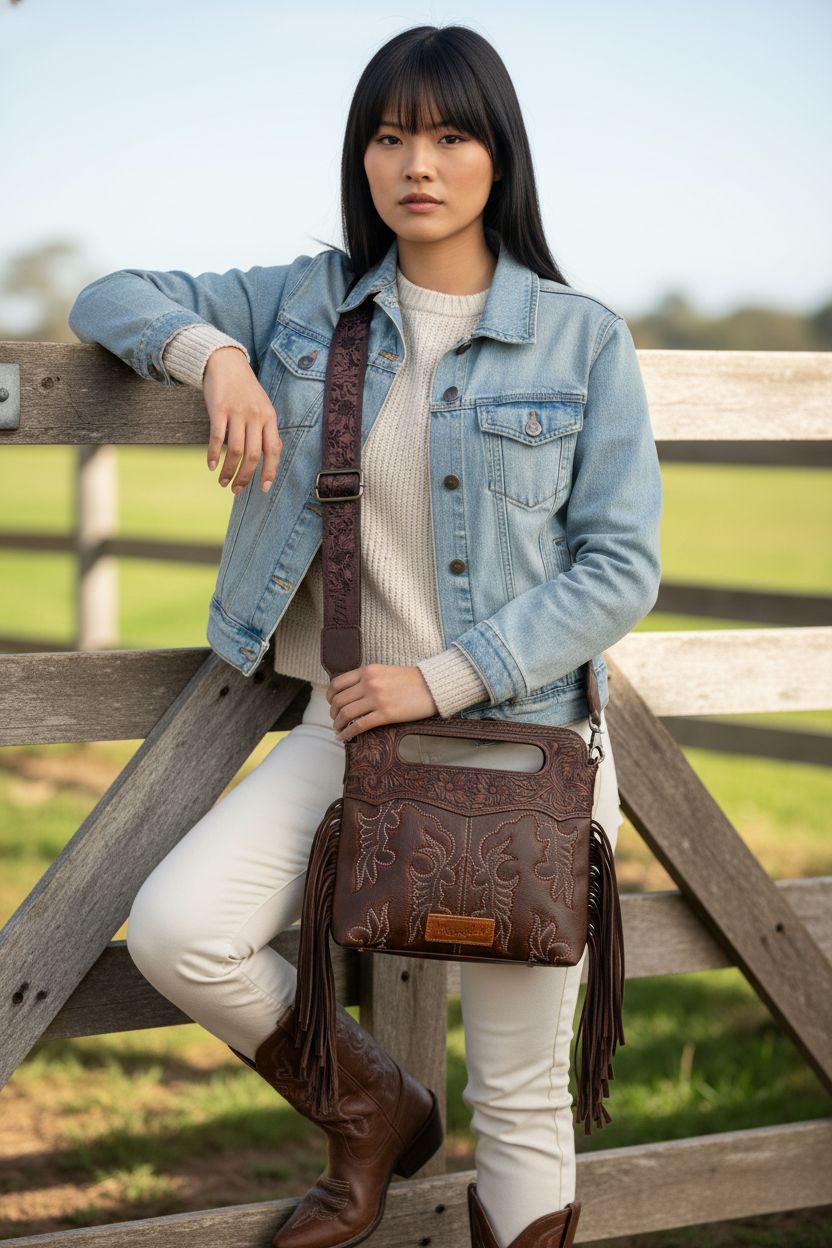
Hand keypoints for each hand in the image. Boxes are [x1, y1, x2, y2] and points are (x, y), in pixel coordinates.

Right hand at [203, 347, 281, 494]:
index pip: (274, 450)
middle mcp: (255, 416)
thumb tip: (271, 455)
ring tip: (223, 481)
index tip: (263, 488)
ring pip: (235, 451)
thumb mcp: (262, 407)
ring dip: (228, 470)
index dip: (270, 472)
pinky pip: (217, 438)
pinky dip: (214, 455)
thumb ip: (266, 430)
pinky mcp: (219, 409)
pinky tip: (211, 465)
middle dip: (245, 477)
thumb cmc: (245, 389)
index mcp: (269, 418)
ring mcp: (237, 412)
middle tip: (236, 489)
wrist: (226, 363)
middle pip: (253, 455)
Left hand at [327, 663, 437, 740]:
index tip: (331, 703)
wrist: (432, 685)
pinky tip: (344, 737)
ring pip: (346, 713)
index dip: (330, 696)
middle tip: (334, 718)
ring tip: (338, 729)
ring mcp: (377, 699)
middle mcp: (369, 683)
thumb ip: (368, 678)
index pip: (337, 683)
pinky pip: (359, 725)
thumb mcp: (385, 671)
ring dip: (337, 723)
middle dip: (332, 712)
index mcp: (368, 671)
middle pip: (339, 700)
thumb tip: (352, 691)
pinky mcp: (385, 714)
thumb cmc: (411, 680)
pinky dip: (347, 732)